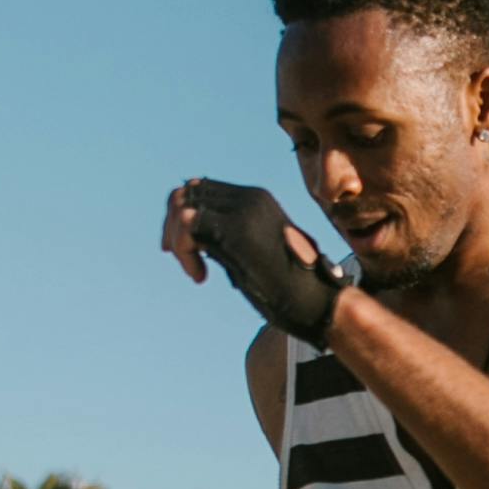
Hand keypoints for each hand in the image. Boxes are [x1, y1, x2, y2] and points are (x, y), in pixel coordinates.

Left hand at [164, 177, 343, 343]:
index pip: (201, 188)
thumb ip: (226, 234)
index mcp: (256, 197)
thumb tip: (192, 232)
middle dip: (172, 224)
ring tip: (194, 269)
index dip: (180, 213)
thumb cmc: (287, 285)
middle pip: (188, 192)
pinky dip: (184, 252)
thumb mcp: (252, 250)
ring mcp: (245, 210)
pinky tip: (200, 276)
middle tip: (176, 255)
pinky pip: (189, 227)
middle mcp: (250, 196)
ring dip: (177, 238)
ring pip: (184, 206)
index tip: (177, 246)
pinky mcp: (238, 230)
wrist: (316, 301)